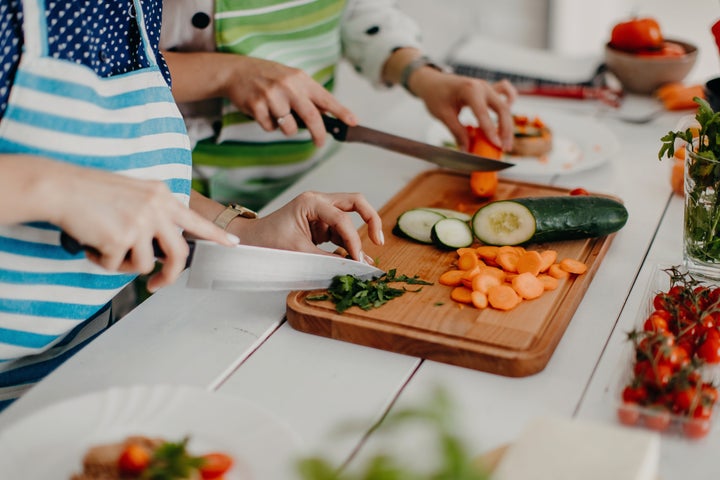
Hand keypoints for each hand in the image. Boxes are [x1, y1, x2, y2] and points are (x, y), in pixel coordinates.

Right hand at [41, 162, 235, 291]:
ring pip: (143, 265)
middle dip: (169, 275)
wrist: (59, 187)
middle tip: (157, 285)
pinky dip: (101, 261)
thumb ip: (153, 211)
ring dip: (122, 264)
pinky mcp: (122, 238)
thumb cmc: (89, 191)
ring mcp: (141, 223)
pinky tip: (90, 242)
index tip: (234, 245)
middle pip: (177, 254)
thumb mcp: (132, 192)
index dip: (216, 235)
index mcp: (161, 195)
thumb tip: (161, 244)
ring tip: (103, 245)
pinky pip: (114, 265)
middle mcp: (156, 208)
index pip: (196, 220)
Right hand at [218, 55, 357, 145]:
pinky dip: (269, 126)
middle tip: (319, 143)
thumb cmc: (268, 77)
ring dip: (288, 129)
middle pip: (312, 117)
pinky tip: (263, 112)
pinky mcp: (257, 106)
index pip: (326, 98)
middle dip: (319, 134)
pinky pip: (270, 128)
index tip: (353, 122)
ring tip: (278, 116)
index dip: (341, 112)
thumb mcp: (292, 79)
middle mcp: (289, 86)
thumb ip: (308, 96)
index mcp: (301, 79)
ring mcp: (272, 96)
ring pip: (290, 128)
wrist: (236, 71)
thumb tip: (326, 117)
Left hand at [228, 191, 383, 261]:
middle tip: (379, 240)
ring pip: (350, 218)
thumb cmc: (267, 242)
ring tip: (364, 261)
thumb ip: (328, 260)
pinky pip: (341, 233)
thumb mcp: (298, 253)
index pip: (342, 218)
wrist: (248, 243)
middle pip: (356, 202)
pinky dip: (349, 245)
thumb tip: (353, 267)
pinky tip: (355, 260)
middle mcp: (318, 202)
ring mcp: (320, 213)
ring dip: (358, 238)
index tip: (358, 260)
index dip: (354, 240)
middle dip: (371, 219)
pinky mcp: (320, 226)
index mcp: (311, 201)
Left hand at [410, 69, 516, 151]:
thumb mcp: (443, 115)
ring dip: (508, 124)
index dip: (491, 131)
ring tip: (506, 142)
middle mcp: (482, 86)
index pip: (483, 113)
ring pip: (505, 105)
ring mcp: (487, 87)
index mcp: (469, 89)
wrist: (432, 81)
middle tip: (505, 148)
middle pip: (502, 108)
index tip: (497, 145)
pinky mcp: (488, 90)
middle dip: (505, 130)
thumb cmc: (435, 95)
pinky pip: (505, 93)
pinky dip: (509, 104)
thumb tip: (467, 150)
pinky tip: (506, 119)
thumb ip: (457, 132)